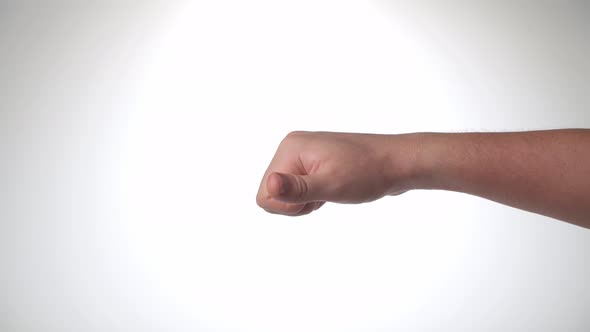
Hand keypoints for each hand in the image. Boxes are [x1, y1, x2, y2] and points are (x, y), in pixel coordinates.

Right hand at [256, 131, 416, 215]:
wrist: (399, 163)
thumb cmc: (368, 173)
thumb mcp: (331, 185)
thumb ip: (297, 189)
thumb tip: (270, 185)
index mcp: (290, 148)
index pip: (264, 193)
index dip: (287, 206)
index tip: (314, 198)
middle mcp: (293, 148)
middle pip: (272, 193)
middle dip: (296, 204)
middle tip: (325, 194)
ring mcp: (304, 156)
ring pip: (286, 194)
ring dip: (306, 201)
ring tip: (331, 192)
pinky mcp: (315, 164)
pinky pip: (300, 190)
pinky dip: (313, 197)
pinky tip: (332, 191)